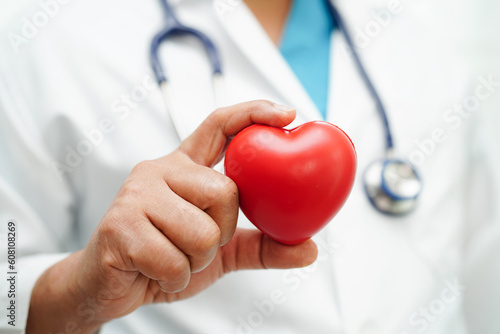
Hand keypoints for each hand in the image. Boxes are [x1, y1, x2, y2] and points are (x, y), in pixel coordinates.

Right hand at [27, 101, 317, 332]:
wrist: (108, 288)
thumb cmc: (163, 258)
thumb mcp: (219, 251)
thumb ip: (261, 246)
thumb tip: (310, 249)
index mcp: (183, 168)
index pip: (219, 124)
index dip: (253, 113)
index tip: (288, 114)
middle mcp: (159, 170)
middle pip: (224, 191)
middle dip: (221, 232)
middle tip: (195, 243)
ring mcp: (136, 195)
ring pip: (201, 232)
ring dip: (195, 261)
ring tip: (172, 258)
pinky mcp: (119, 225)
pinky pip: (173, 260)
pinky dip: (173, 278)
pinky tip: (154, 272)